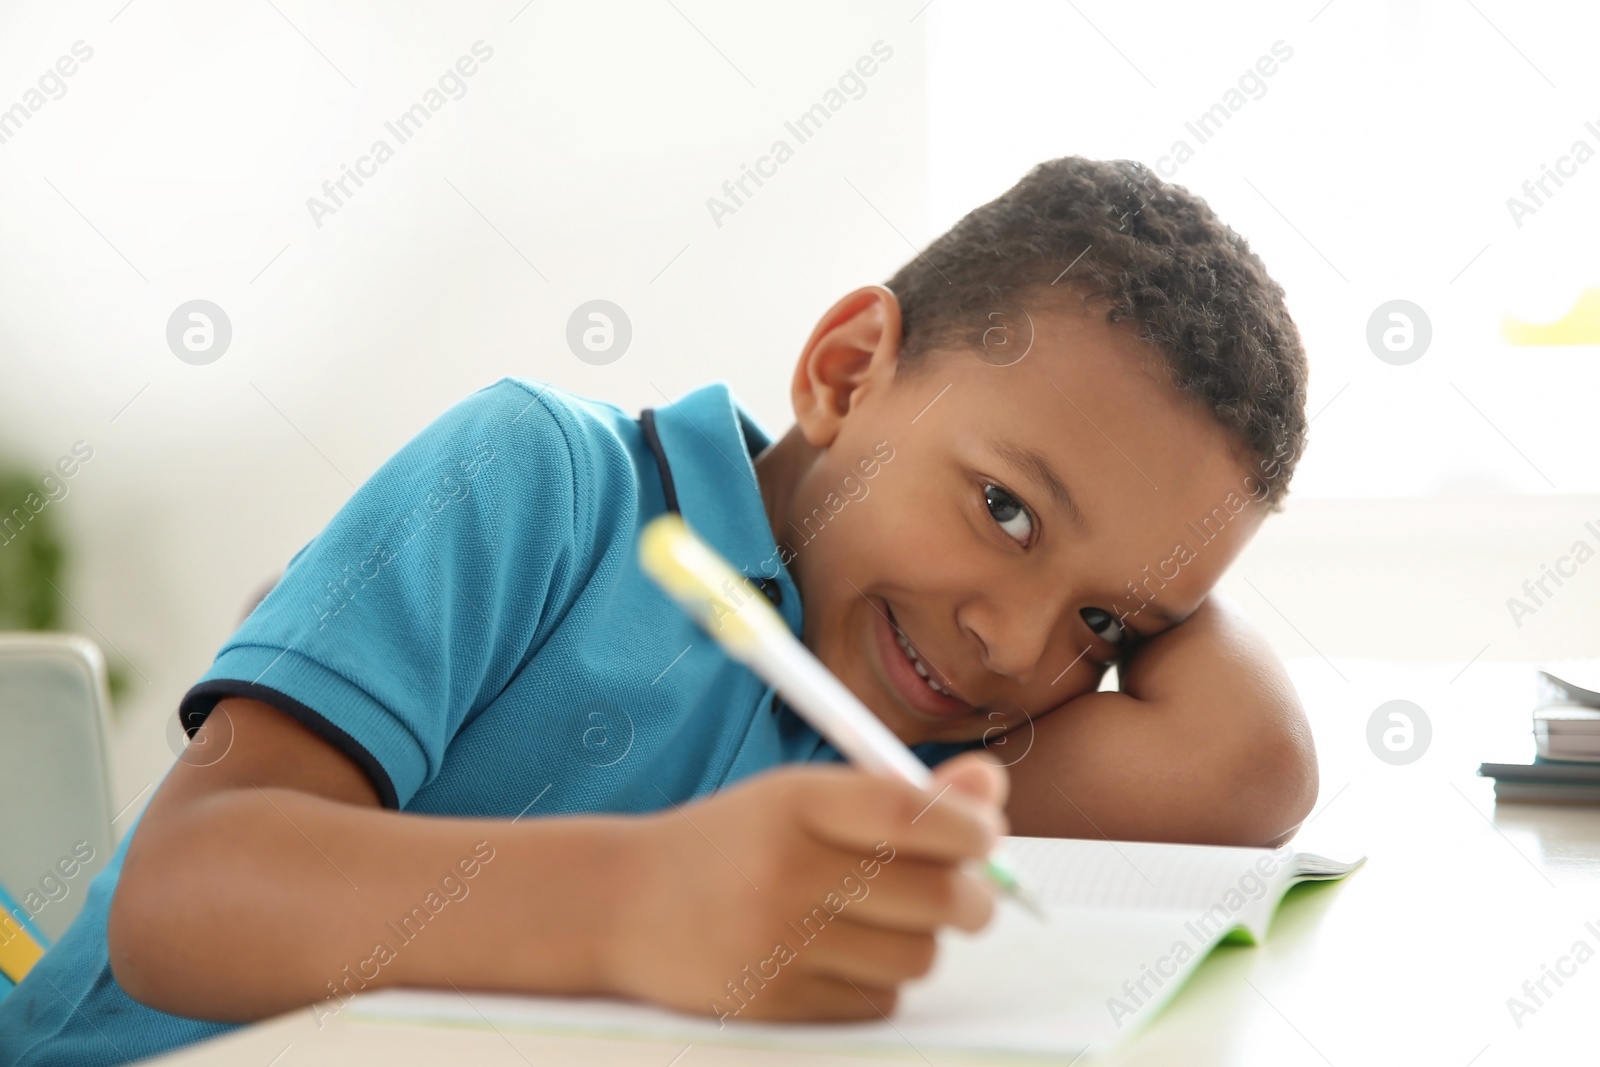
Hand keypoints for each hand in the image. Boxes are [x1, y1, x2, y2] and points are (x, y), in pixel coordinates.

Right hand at [604, 753, 1008, 1021]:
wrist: (622, 904)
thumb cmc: (731, 843)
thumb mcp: (802, 797)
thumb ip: (900, 793)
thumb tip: (989, 789)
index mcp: (793, 801)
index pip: (911, 812)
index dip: (971, 825)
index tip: (986, 833)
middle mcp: (785, 871)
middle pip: (935, 895)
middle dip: (974, 896)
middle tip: (968, 891)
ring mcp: (778, 944)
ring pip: (918, 956)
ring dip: (922, 940)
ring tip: (886, 919)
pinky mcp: (775, 1003)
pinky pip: (880, 1001)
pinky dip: (880, 981)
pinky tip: (842, 954)